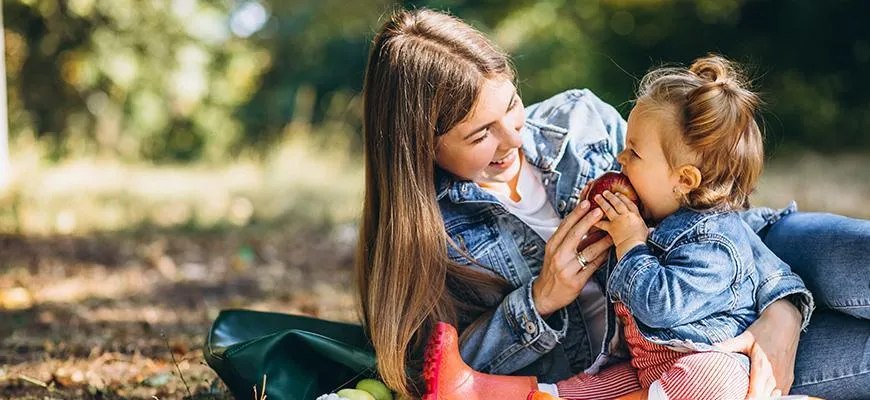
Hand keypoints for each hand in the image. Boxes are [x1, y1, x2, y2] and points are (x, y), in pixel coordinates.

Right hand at [532, 200, 610, 316]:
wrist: (544, 295)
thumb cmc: (551, 272)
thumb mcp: (554, 253)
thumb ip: (567, 240)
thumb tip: (585, 224)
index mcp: (552, 246)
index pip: (565, 226)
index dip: (576, 213)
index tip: (586, 203)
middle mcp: (558, 256)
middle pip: (575, 235)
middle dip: (588, 221)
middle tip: (600, 210)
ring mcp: (567, 269)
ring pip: (588, 251)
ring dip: (602, 240)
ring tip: (612, 232)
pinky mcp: (576, 281)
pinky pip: (593, 266)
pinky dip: (602, 257)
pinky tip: (609, 251)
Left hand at [592, 191, 647, 259]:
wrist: (634, 247)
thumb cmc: (641, 241)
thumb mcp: (646, 232)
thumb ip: (646, 229)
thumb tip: (651, 230)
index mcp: (636, 216)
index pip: (629, 204)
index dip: (623, 198)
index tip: (618, 194)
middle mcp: (627, 216)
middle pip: (618, 203)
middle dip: (611, 196)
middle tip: (605, 192)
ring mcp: (618, 221)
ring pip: (609, 209)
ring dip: (602, 202)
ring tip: (597, 197)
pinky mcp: (611, 228)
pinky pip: (602, 223)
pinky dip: (596, 221)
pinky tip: (591, 218)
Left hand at [716, 299, 801, 398]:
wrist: (786, 322)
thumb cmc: (764, 330)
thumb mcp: (744, 338)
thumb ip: (728, 346)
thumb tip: (711, 348)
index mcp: (763, 368)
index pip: (755, 396)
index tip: (732, 397)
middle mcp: (775, 378)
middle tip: (736, 395)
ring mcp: (784, 380)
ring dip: (760, 399)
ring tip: (746, 396)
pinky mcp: (788, 379)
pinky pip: (780, 395)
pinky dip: (769, 397)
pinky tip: (759, 394)